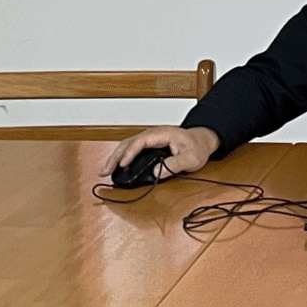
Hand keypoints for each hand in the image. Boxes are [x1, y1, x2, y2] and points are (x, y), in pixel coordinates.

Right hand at [101, 126, 221, 180]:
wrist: (202, 141)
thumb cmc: (197, 147)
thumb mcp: (191, 159)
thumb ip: (175, 164)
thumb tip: (156, 171)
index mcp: (162, 134)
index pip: (141, 141)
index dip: (130, 152)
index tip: (122, 164)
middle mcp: (153, 134)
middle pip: (129, 142)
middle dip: (115, 156)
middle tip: (104, 170)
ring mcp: (150, 139)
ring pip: (127, 145)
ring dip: (115, 157)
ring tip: (105, 170)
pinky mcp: (149, 145)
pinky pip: (132, 149)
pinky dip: (122, 157)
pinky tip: (116, 166)